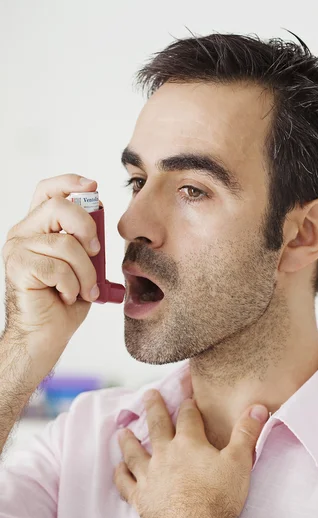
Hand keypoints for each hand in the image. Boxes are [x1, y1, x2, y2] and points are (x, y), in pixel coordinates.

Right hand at [1, 174, 100, 374]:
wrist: (45, 335)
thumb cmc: (65, 300)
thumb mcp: (83, 262)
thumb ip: (86, 239)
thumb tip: (100, 213)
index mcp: (38, 227)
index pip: (48, 190)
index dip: (70, 182)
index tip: (94, 186)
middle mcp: (23, 232)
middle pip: (59, 207)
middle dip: (87, 229)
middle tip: (96, 253)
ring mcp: (17, 248)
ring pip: (66, 244)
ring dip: (85, 272)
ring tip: (84, 289)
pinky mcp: (18, 267)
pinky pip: (58, 268)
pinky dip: (73, 286)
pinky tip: (68, 296)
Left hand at [114, 388, 268, 517]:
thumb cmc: (219, 497)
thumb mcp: (239, 461)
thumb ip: (247, 432)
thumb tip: (258, 407)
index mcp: (189, 443)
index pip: (187, 417)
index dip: (188, 406)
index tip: (187, 398)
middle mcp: (165, 454)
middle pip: (157, 425)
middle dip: (154, 407)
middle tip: (148, 394)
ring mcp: (149, 476)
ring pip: (134, 452)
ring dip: (129, 440)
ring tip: (123, 431)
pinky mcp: (141, 498)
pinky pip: (125, 483)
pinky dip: (120, 475)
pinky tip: (118, 469)